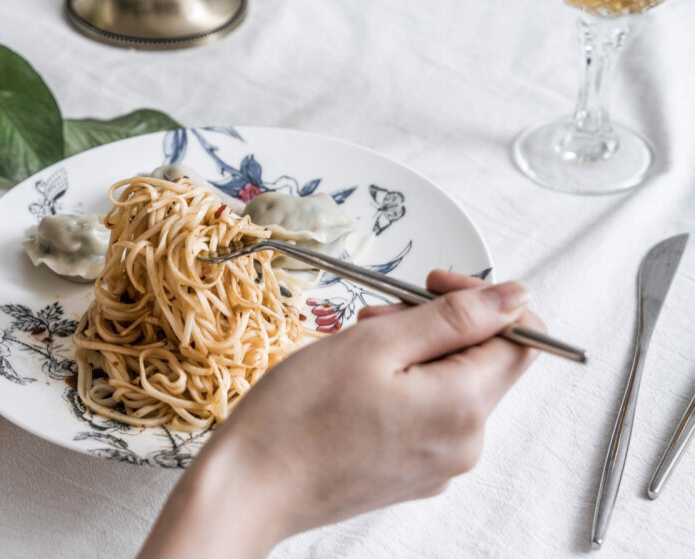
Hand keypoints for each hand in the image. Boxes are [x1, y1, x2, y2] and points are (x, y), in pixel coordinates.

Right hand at [139, 270, 542, 557]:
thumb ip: (454, 318)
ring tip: (354, 350)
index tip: (431, 284)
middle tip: (374, 317)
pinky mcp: (411, 475)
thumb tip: (517, 297)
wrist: (250, 488)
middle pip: (481, 361)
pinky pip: (426, 416)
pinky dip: (400, 388)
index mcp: (464, 408)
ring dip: (412, 354)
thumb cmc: (298, 416)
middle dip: (435, 325)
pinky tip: (353, 386)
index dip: (484, 299)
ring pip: (449, 386)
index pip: (522, 338)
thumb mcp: (375, 344)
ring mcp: (438, 466)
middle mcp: (465, 444)